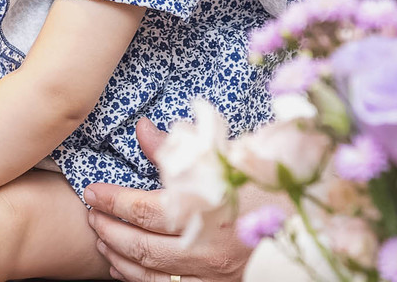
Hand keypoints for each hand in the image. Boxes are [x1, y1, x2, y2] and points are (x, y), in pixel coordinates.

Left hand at [83, 118, 249, 281]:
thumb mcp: (218, 154)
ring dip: (119, 258)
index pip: (143, 210)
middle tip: (92, 216)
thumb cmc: (258, 176)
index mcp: (205, 209)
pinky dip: (139, 281)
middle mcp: (208, 248)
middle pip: (142, 246)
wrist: (304, 209)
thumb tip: (141, 129)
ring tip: (102, 241)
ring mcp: (215, 274)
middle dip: (109, 230)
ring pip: (151, 274)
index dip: (112, 202)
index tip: (92, 191)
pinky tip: (124, 269)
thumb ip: (175, 148)